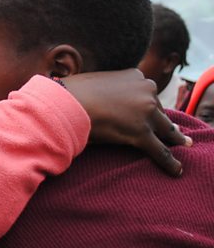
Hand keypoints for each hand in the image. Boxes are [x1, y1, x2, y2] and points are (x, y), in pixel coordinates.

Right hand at [63, 69, 191, 175]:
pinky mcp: (141, 134)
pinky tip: (177, 170)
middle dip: (161, 121)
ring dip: (175, 139)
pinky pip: (160, 151)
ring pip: (167, 130)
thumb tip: (101, 97)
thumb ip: (109, 87)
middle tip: (168, 132)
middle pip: (159, 111)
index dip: (149, 106)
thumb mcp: (97, 81)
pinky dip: (170, 162)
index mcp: (135, 76)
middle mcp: (146, 91)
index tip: (150, 113)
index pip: (149, 94)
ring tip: (182, 145)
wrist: (65, 103)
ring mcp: (146, 113)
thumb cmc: (72, 92)